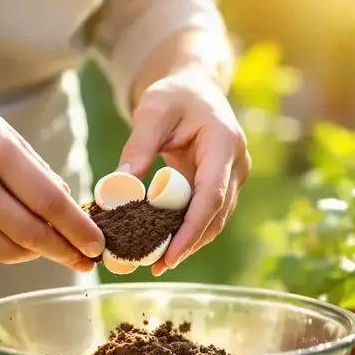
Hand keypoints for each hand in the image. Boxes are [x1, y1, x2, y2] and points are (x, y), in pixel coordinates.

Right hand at [0, 91, 102, 270]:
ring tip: (45, 243)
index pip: (49, 202)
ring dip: (34, 253)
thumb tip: (70, 207)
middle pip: (32, 235)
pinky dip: (4, 253)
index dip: (79, 229)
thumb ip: (38, 171)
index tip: (98, 244)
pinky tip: (7, 237)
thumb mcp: (2, 133)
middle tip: (85, 259)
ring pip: (9, 253)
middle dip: (65, 251)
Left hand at [119, 68, 249, 275]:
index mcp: (224, 143)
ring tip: (155, 262)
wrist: (194, 87)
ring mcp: (233, 175)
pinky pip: (207, 213)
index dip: (192, 229)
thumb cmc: (173, 95)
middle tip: (155, 266)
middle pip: (215, 215)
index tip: (171, 255)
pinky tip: (163, 244)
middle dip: (188, 244)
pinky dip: (187, 231)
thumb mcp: (152, 112)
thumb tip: (118, 187)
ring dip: (188, 242)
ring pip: (215, 220)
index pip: (211, 195)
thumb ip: (138, 147)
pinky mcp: (223, 184)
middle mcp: (236, 163)